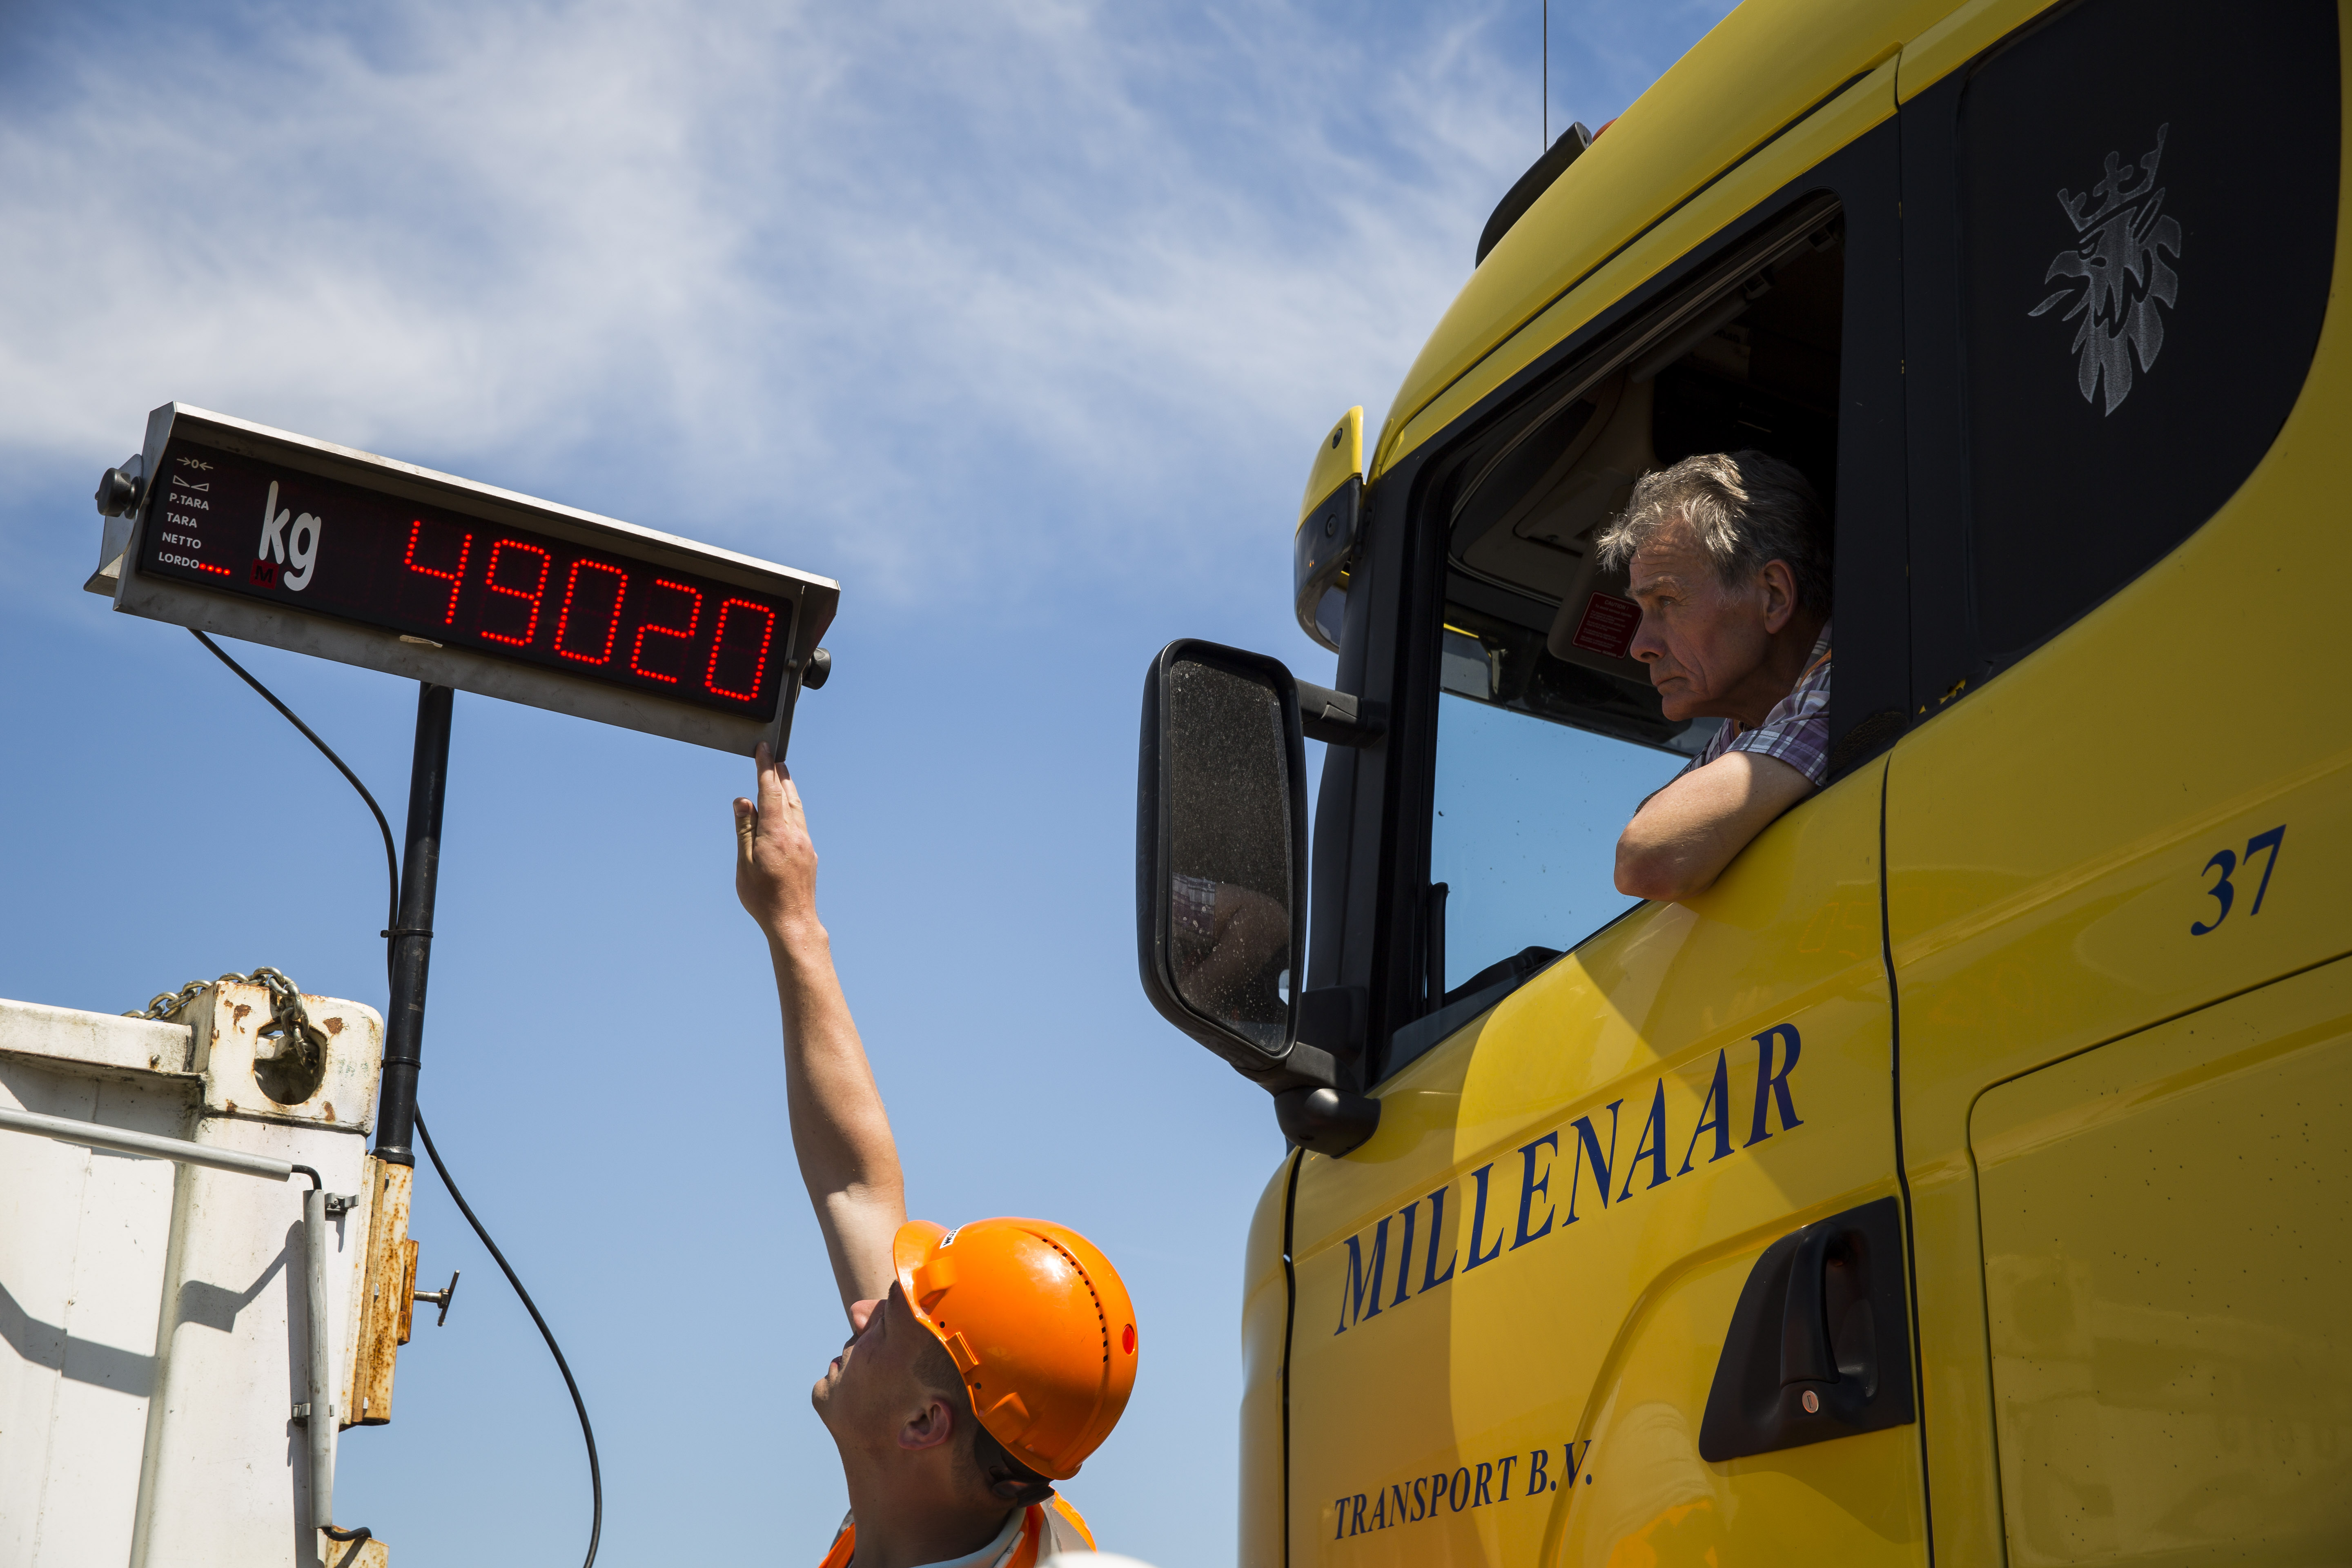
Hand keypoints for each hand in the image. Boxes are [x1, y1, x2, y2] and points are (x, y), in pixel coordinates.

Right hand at [734, 743, 821, 944]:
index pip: (770, 791)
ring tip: (783, 775)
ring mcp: (805, 844)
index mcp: (776, 833)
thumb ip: (744, 829)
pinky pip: (801, 823)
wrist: (793, 921)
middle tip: (773, 756)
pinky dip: (793, 808)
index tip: (763, 749)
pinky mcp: (809, 854)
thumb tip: (743, 800)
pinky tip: (789, 810)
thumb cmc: (763, 897)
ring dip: (789, 789)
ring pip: (797, 808)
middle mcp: (795, 834)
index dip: (765, 768)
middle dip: (779, 774)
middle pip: (787, 795)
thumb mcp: (745, 863)